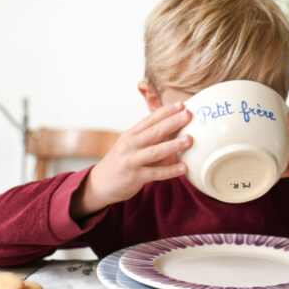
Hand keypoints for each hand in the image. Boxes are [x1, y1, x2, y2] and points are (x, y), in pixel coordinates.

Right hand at [71, 102, 191, 218]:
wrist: (99, 184)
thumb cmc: (121, 163)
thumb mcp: (131, 146)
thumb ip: (151, 140)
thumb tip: (177, 134)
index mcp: (131, 134)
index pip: (150, 120)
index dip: (166, 111)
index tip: (181, 104)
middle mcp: (130, 145)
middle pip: (154, 131)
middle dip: (172, 122)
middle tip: (188, 114)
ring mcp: (131, 160)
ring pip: (155, 151)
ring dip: (173, 145)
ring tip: (189, 140)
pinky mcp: (134, 177)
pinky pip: (156, 173)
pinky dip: (171, 171)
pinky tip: (184, 168)